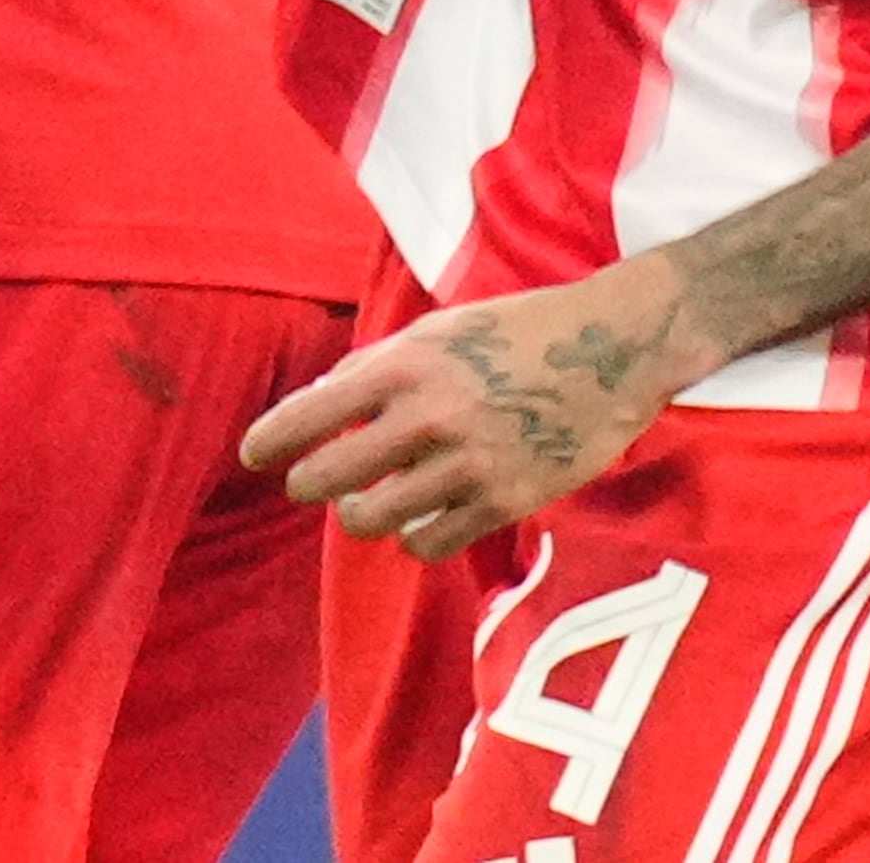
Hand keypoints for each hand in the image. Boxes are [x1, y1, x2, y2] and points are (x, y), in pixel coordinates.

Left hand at [239, 254, 700, 559]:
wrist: (615, 348)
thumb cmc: (519, 329)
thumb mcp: (442, 328)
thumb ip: (380, 365)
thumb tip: (319, 402)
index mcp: (408, 363)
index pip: (310, 414)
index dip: (270, 440)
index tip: (254, 455)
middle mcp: (431, 415)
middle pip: (327, 478)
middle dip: (308, 483)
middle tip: (314, 482)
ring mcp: (468, 463)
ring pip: (372, 520)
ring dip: (359, 514)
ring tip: (367, 502)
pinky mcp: (503, 501)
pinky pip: (428, 542)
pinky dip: (413, 535)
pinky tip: (421, 514)